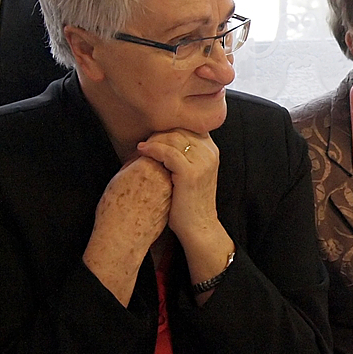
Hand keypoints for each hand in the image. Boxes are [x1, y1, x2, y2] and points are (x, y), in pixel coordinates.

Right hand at [83, 156, 171, 304]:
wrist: (122, 238)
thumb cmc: (113, 209)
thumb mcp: (118, 179)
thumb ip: (133, 164)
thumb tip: (141, 157)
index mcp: (147, 168)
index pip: (155, 149)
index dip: (148, 150)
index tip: (141, 153)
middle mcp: (163, 179)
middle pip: (166, 160)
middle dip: (159, 160)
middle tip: (147, 164)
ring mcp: (170, 192)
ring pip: (169, 176)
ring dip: (163, 174)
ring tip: (146, 181)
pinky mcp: (172, 205)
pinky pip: (169, 190)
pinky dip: (163, 189)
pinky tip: (150, 195)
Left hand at [137, 130, 220, 244]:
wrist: (198, 226)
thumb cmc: (189, 200)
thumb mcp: (193, 171)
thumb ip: (186, 153)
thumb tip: (164, 135)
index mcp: (212, 150)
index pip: (187, 127)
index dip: (168, 129)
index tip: (153, 138)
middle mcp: (210, 152)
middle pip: (179, 129)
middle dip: (158, 134)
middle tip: (143, 142)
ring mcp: (203, 162)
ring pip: (172, 138)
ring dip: (153, 141)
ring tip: (140, 148)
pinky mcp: (190, 172)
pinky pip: (167, 152)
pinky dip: (151, 149)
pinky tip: (141, 152)